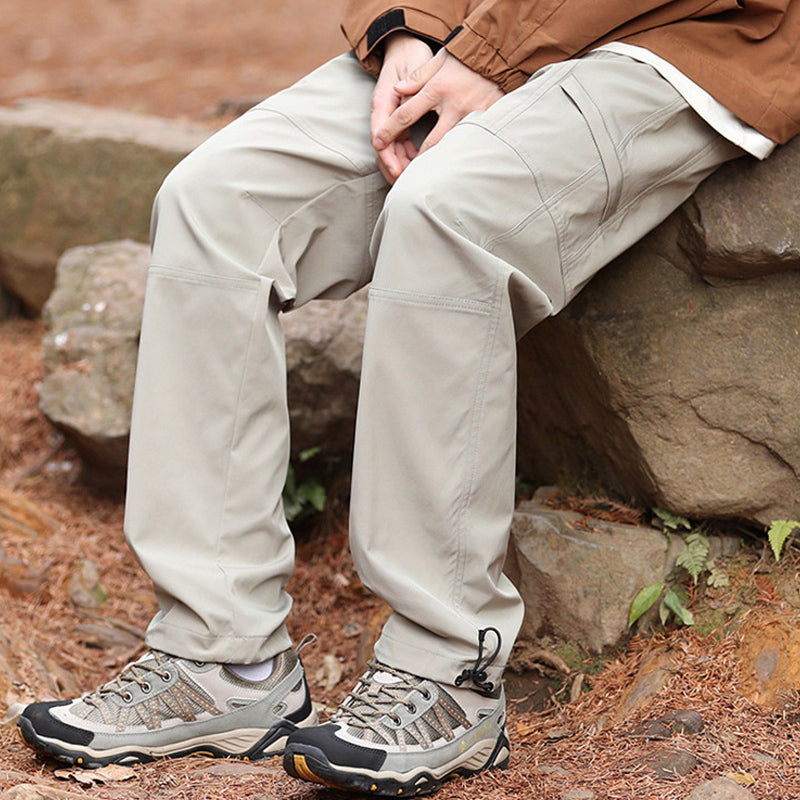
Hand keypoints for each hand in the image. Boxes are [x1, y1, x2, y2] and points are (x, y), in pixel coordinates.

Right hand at [371, 33, 433, 183]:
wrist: (408, 47)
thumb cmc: (410, 57)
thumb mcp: (412, 72)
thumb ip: (408, 95)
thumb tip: (403, 118)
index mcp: (382, 103)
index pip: (380, 137)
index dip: (388, 157)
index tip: (398, 172)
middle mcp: (382, 113)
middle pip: (383, 149)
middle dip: (393, 168)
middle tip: (407, 184)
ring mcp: (389, 118)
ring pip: (391, 149)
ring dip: (401, 165)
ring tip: (413, 180)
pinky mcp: (398, 121)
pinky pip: (400, 144)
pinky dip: (407, 156)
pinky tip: (418, 165)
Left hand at [373, 48, 504, 181]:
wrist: (498, 54)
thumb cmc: (464, 59)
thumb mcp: (437, 61)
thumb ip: (417, 77)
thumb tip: (397, 89)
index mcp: (437, 89)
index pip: (407, 114)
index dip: (390, 130)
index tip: (379, 143)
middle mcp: (453, 105)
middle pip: (431, 142)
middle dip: (418, 161)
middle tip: (406, 174)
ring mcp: (472, 115)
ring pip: (452, 147)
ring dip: (439, 163)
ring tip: (428, 177)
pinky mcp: (487, 120)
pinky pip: (470, 142)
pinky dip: (460, 154)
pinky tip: (454, 165)